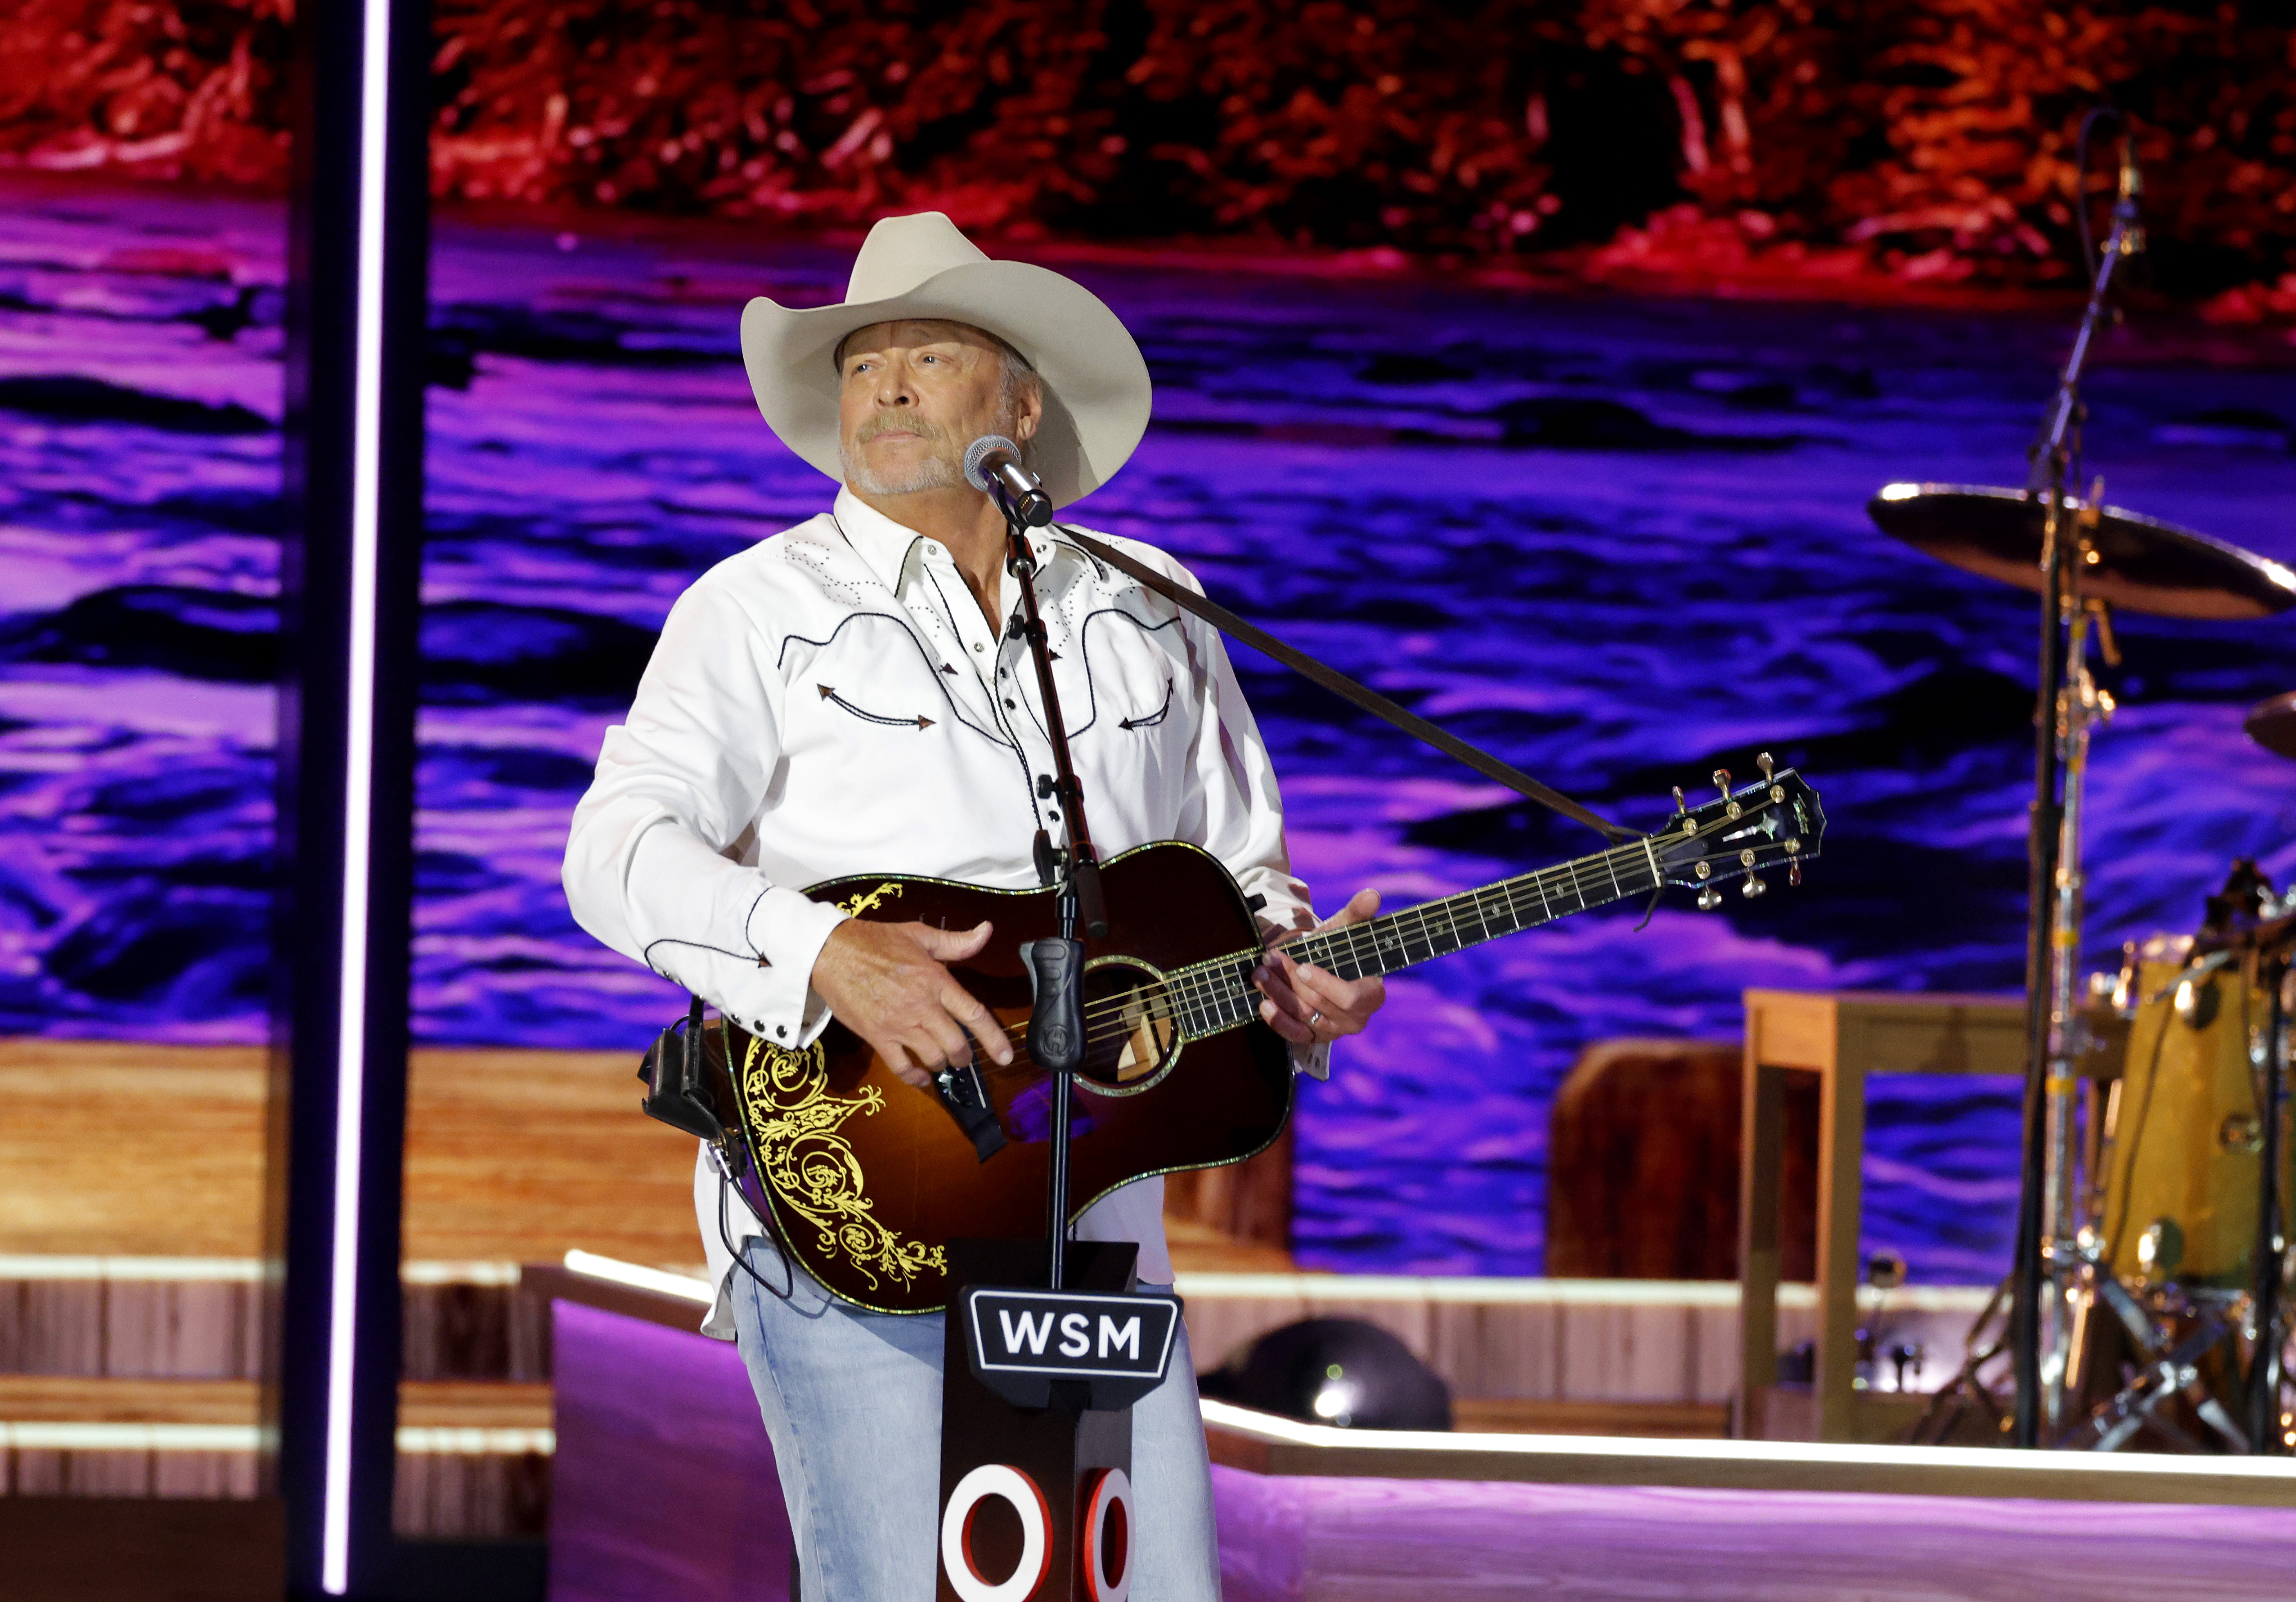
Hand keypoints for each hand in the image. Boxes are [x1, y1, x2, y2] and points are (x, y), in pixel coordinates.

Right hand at [809, 919, 1013, 1089]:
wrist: (832, 953)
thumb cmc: (876, 941)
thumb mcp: (920, 935)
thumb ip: (956, 942)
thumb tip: (986, 931)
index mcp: (936, 981)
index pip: (974, 1014)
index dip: (994, 1039)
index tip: (1006, 1056)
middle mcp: (922, 1006)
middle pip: (956, 1043)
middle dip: (966, 1056)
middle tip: (966, 1058)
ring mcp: (899, 1024)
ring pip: (933, 1057)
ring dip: (942, 1064)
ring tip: (942, 1061)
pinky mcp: (878, 1037)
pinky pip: (902, 1067)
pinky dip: (915, 1077)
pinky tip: (921, 1077)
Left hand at [1253, 888, 1386, 1048]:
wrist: (1320, 965)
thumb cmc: (1337, 948)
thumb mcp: (1345, 929)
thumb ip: (1358, 914)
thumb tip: (1371, 894)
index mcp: (1371, 994)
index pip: (1352, 999)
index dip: (1326, 985)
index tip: (1302, 967)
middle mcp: (1354, 1019)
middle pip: (1319, 1004)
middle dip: (1291, 980)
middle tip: (1269, 958)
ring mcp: (1332, 1030)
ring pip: (1303, 1017)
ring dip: (1278, 994)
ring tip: (1259, 972)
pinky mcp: (1312, 1037)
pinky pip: (1294, 1035)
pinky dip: (1277, 1021)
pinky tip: (1263, 1004)